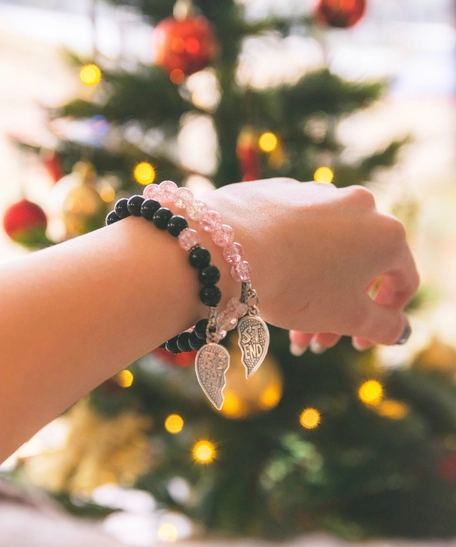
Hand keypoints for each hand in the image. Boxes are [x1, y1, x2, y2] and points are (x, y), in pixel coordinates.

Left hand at [203, 178, 418, 347]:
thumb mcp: (348, 317)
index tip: (361, 338)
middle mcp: (358, 205)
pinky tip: (273, 284)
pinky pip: (298, 232)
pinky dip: (293, 260)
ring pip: (326, 251)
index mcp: (386, 234)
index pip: (403, 278)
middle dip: (341, 311)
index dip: (388, 314)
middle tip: (317, 342)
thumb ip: (384, 327)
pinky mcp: (282, 191)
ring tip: (290, 328)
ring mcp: (318, 194)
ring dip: (315, 291)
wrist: (228, 247)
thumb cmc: (297, 284)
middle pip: (359, 268)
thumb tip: (400, 329)